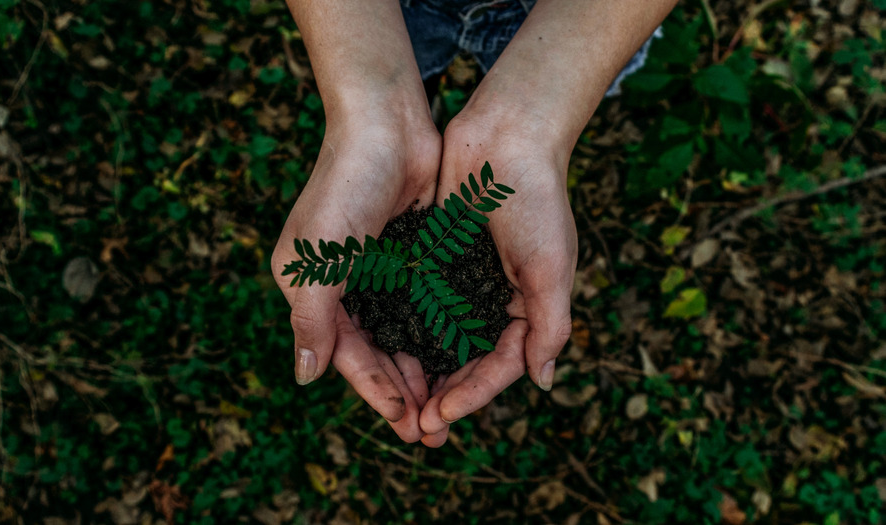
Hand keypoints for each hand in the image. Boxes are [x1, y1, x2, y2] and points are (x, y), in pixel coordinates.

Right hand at [271, 113, 440, 442]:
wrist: (387, 123)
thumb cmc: (345, 186)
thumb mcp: (319, 259)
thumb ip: (312, 320)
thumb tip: (305, 378)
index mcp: (311, 289)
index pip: (346, 354)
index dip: (375, 391)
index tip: (405, 424)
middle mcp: (343, 285)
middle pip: (376, 352)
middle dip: (402, 391)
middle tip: (432, 431)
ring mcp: (379, 271)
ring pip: (403, 335)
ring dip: (423, 370)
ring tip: (448, 407)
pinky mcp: (411, 255)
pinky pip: (425, 306)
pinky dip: (439, 334)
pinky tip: (460, 359)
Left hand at [418, 112, 576, 446]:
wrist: (506, 136)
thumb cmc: (536, 199)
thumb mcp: (551, 266)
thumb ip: (550, 325)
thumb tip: (542, 382)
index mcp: (527, 307)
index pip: (499, 365)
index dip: (472, 395)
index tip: (440, 416)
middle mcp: (493, 299)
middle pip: (466, 361)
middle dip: (443, 395)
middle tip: (415, 427)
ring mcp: (463, 280)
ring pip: (438, 339)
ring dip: (420, 371)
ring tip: (396, 402)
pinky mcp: (435, 258)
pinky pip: (418, 303)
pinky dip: (404, 328)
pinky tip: (382, 350)